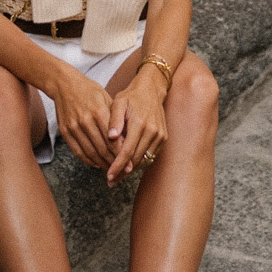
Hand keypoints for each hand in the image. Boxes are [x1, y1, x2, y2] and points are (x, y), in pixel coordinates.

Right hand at [50, 66, 117, 169]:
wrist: (64, 84)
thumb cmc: (89, 91)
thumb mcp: (106, 98)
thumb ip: (115, 118)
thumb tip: (127, 139)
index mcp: (99, 112)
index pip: (113, 140)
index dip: (122, 154)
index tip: (129, 164)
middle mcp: (86, 120)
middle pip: (102, 148)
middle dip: (113, 162)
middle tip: (122, 171)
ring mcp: (74, 127)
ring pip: (90, 152)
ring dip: (101, 163)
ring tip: (110, 169)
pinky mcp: (65, 131)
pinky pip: (77, 151)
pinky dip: (87, 160)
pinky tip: (96, 163)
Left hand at [105, 66, 168, 185]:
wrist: (151, 90)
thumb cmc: (131, 97)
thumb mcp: (119, 103)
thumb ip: (114, 120)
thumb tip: (111, 137)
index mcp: (140, 123)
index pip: (127, 151)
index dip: (118, 166)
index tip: (108, 176)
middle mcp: (152, 131)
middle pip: (136, 159)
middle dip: (122, 172)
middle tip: (110, 180)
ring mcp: (160, 136)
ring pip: (144, 160)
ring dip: (131, 170)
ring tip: (117, 176)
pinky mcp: (163, 139)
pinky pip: (150, 156)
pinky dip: (139, 162)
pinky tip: (128, 165)